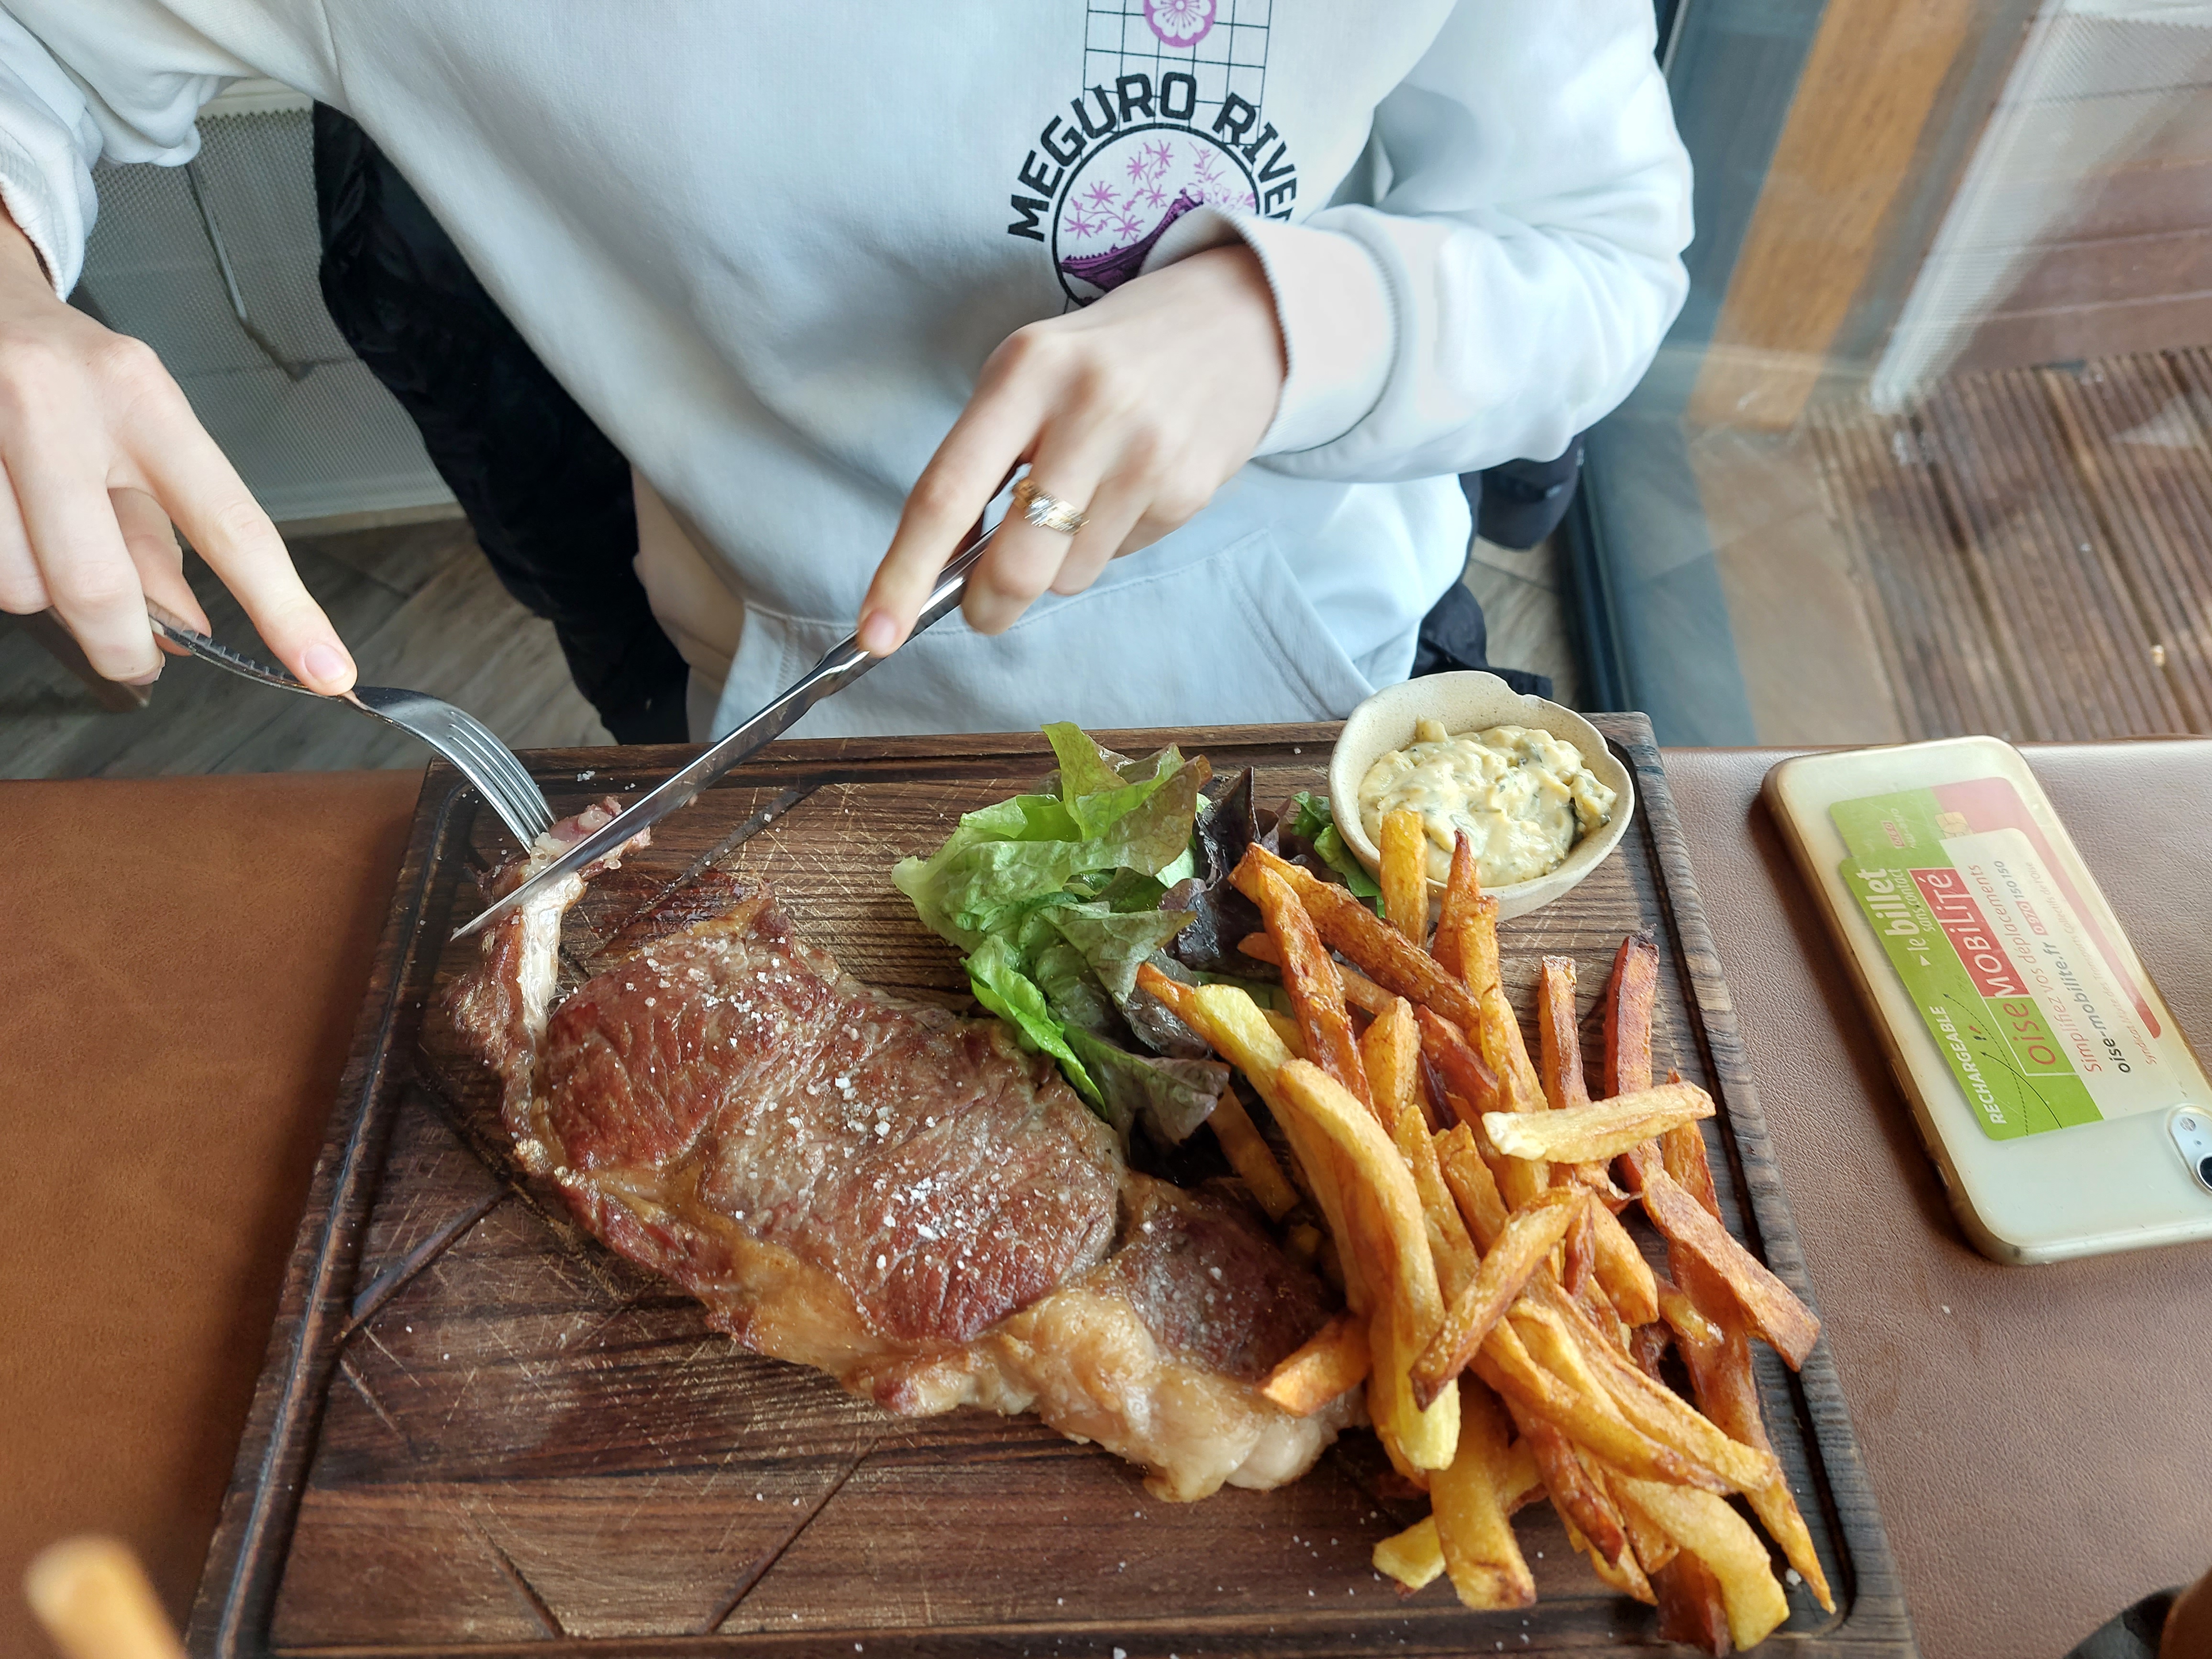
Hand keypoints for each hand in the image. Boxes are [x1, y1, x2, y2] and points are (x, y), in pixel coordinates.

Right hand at [0, 209, 354, 688]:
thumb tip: (191, 631)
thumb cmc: (71, 379)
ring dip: (45, 597)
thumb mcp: (138, 435)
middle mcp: (56, 403)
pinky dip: (7, 570)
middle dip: (121, 646)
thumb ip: (165, 536)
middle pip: (99, 583)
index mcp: (138, 398)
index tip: (329, 671)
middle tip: (136, 662)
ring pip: (22, 584)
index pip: (230, 523)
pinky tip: (14, 527)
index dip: (283, 609)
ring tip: (50, 546)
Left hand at [858, 243, 1284, 649]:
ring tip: (1082, 500)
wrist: (1236, 322)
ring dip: (1055, 565)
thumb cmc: (1104, 358)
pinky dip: (1107, 543)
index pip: (947, 493)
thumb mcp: (1029, 377)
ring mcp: (1146, 455)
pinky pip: (1119, 558)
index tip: (875, 635)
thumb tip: (942, 566)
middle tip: (982, 608)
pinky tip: (1128, 488)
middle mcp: (1089, 411)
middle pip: (1016, 563)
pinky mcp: (1189, 491)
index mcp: (1026, 372)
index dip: (904, 573)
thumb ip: (982, 461)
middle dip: (988, 605)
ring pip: (1067, 575)